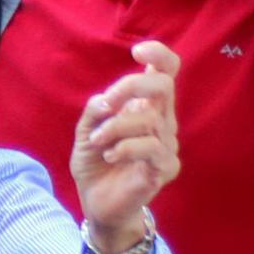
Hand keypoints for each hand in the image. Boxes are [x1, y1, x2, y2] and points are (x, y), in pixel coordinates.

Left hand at [70, 40, 181, 245]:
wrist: (98, 203)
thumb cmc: (96, 163)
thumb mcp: (86, 131)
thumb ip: (95, 111)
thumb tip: (106, 100)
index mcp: (146, 107)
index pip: (167, 72)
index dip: (160, 55)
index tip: (137, 51)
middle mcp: (162, 121)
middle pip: (163, 85)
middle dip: (131, 86)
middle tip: (106, 104)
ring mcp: (167, 144)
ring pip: (148, 119)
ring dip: (114, 127)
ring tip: (96, 141)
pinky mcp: (165, 168)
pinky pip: (150, 148)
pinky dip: (124, 147)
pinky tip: (109, 156)